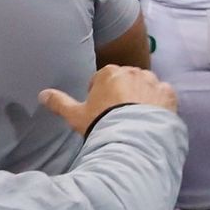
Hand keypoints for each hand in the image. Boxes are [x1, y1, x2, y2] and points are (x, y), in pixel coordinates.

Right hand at [40, 65, 177, 135]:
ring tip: (135, 117)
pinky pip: (163, 95)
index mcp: (109, 73)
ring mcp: (153, 81)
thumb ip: (59, 102)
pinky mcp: (168, 94)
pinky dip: (159, 103)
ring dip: (141, 96)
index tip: (101, 109)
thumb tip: (42, 94)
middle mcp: (133, 71)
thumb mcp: (75, 115)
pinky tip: (152, 117)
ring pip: (146, 86)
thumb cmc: (101, 123)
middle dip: (122, 93)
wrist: (132, 137)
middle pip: (126, 80)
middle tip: (118, 115)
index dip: (100, 94)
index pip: (103, 78)